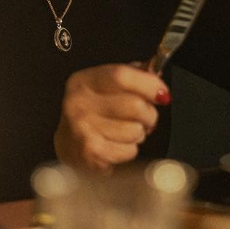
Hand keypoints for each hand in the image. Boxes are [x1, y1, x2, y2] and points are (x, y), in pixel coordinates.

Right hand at [54, 63, 169, 171]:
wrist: (68, 144)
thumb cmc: (94, 113)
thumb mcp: (105, 86)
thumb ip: (132, 76)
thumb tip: (157, 77)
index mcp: (84, 81)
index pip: (122, 76)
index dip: (149, 84)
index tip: (161, 94)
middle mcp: (79, 102)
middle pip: (134, 106)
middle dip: (149, 115)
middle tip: (145, 118)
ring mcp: (83, 128)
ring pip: (135, 130)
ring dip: (139, 133)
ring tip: (126, 132)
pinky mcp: (91, 152)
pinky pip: (130, 150)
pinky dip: (130, 150)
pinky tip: (117, 146)